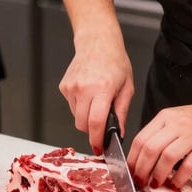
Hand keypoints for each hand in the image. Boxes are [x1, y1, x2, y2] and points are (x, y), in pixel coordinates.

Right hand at [58, 33, 133, 154]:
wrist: (97, 42)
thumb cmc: (115, 62)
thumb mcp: (127, 87)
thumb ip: (122, 112)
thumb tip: (119, 133)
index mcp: (102, 88)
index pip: (96, 122)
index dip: (97, 139)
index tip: (99, 148)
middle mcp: (84, 88)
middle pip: (82, 124)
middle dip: (92, 131)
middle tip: (102, 125)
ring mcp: (71, 87)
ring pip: (76, 117)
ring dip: (86, 117)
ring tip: (96, 101)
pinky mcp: (64, 86)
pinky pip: (71, 106)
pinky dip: (79, 106)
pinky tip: (88, 93)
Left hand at [127, 101, 191, 189]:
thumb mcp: (177, 118)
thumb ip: (162, 132)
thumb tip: (145, 155)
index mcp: (165, 117)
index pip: (141, 138)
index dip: (132, 158)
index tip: (130, 171)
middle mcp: (176, 124)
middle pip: (150, 148)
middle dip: (141, 169)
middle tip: (140, 182)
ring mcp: (191, 135)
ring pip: (166, 157)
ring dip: (158, 174)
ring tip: (155, 184)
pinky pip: (188, 165)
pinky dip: (179, 177)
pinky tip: (175, 183)